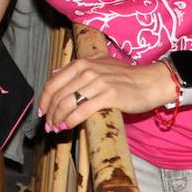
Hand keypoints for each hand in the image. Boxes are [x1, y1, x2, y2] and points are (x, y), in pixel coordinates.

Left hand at [38, 56, 174, 131]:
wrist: (150, 82)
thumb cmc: (125, 76)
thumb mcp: (100, 64)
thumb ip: (78, 67)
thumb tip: (55, 73)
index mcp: (82, 63)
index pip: (54, 82)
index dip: (44, 98)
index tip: (42, 111)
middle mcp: (87, 71)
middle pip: (58, 94)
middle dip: (49, 112)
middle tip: (48, 125)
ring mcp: (97, 82)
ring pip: (67, 103)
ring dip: (58, 118)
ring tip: (56, 129)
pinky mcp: (108, 96)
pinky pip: (82, 110)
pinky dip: (71, 120)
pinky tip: (67, 126)